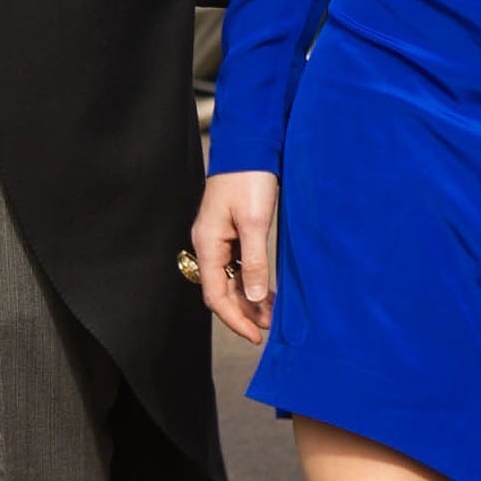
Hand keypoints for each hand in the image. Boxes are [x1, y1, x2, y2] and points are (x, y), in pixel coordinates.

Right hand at [192, 169, 278, 343]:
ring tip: (272, 314)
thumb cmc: (249, 179)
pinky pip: (238, 265)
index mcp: (208, 244)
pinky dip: (251, 280)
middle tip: (268, 328)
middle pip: (222, 291)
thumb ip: (253, 261)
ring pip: (231, 279)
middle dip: (244, 312)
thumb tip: (252, 296)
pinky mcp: (231, 231)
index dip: (235, 319)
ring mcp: (219, 238)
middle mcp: (208, 244)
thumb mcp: (254, 222)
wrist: (251, 145)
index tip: (256, 336)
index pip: (216, 295)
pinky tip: (266, 289)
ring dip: (249, 298)